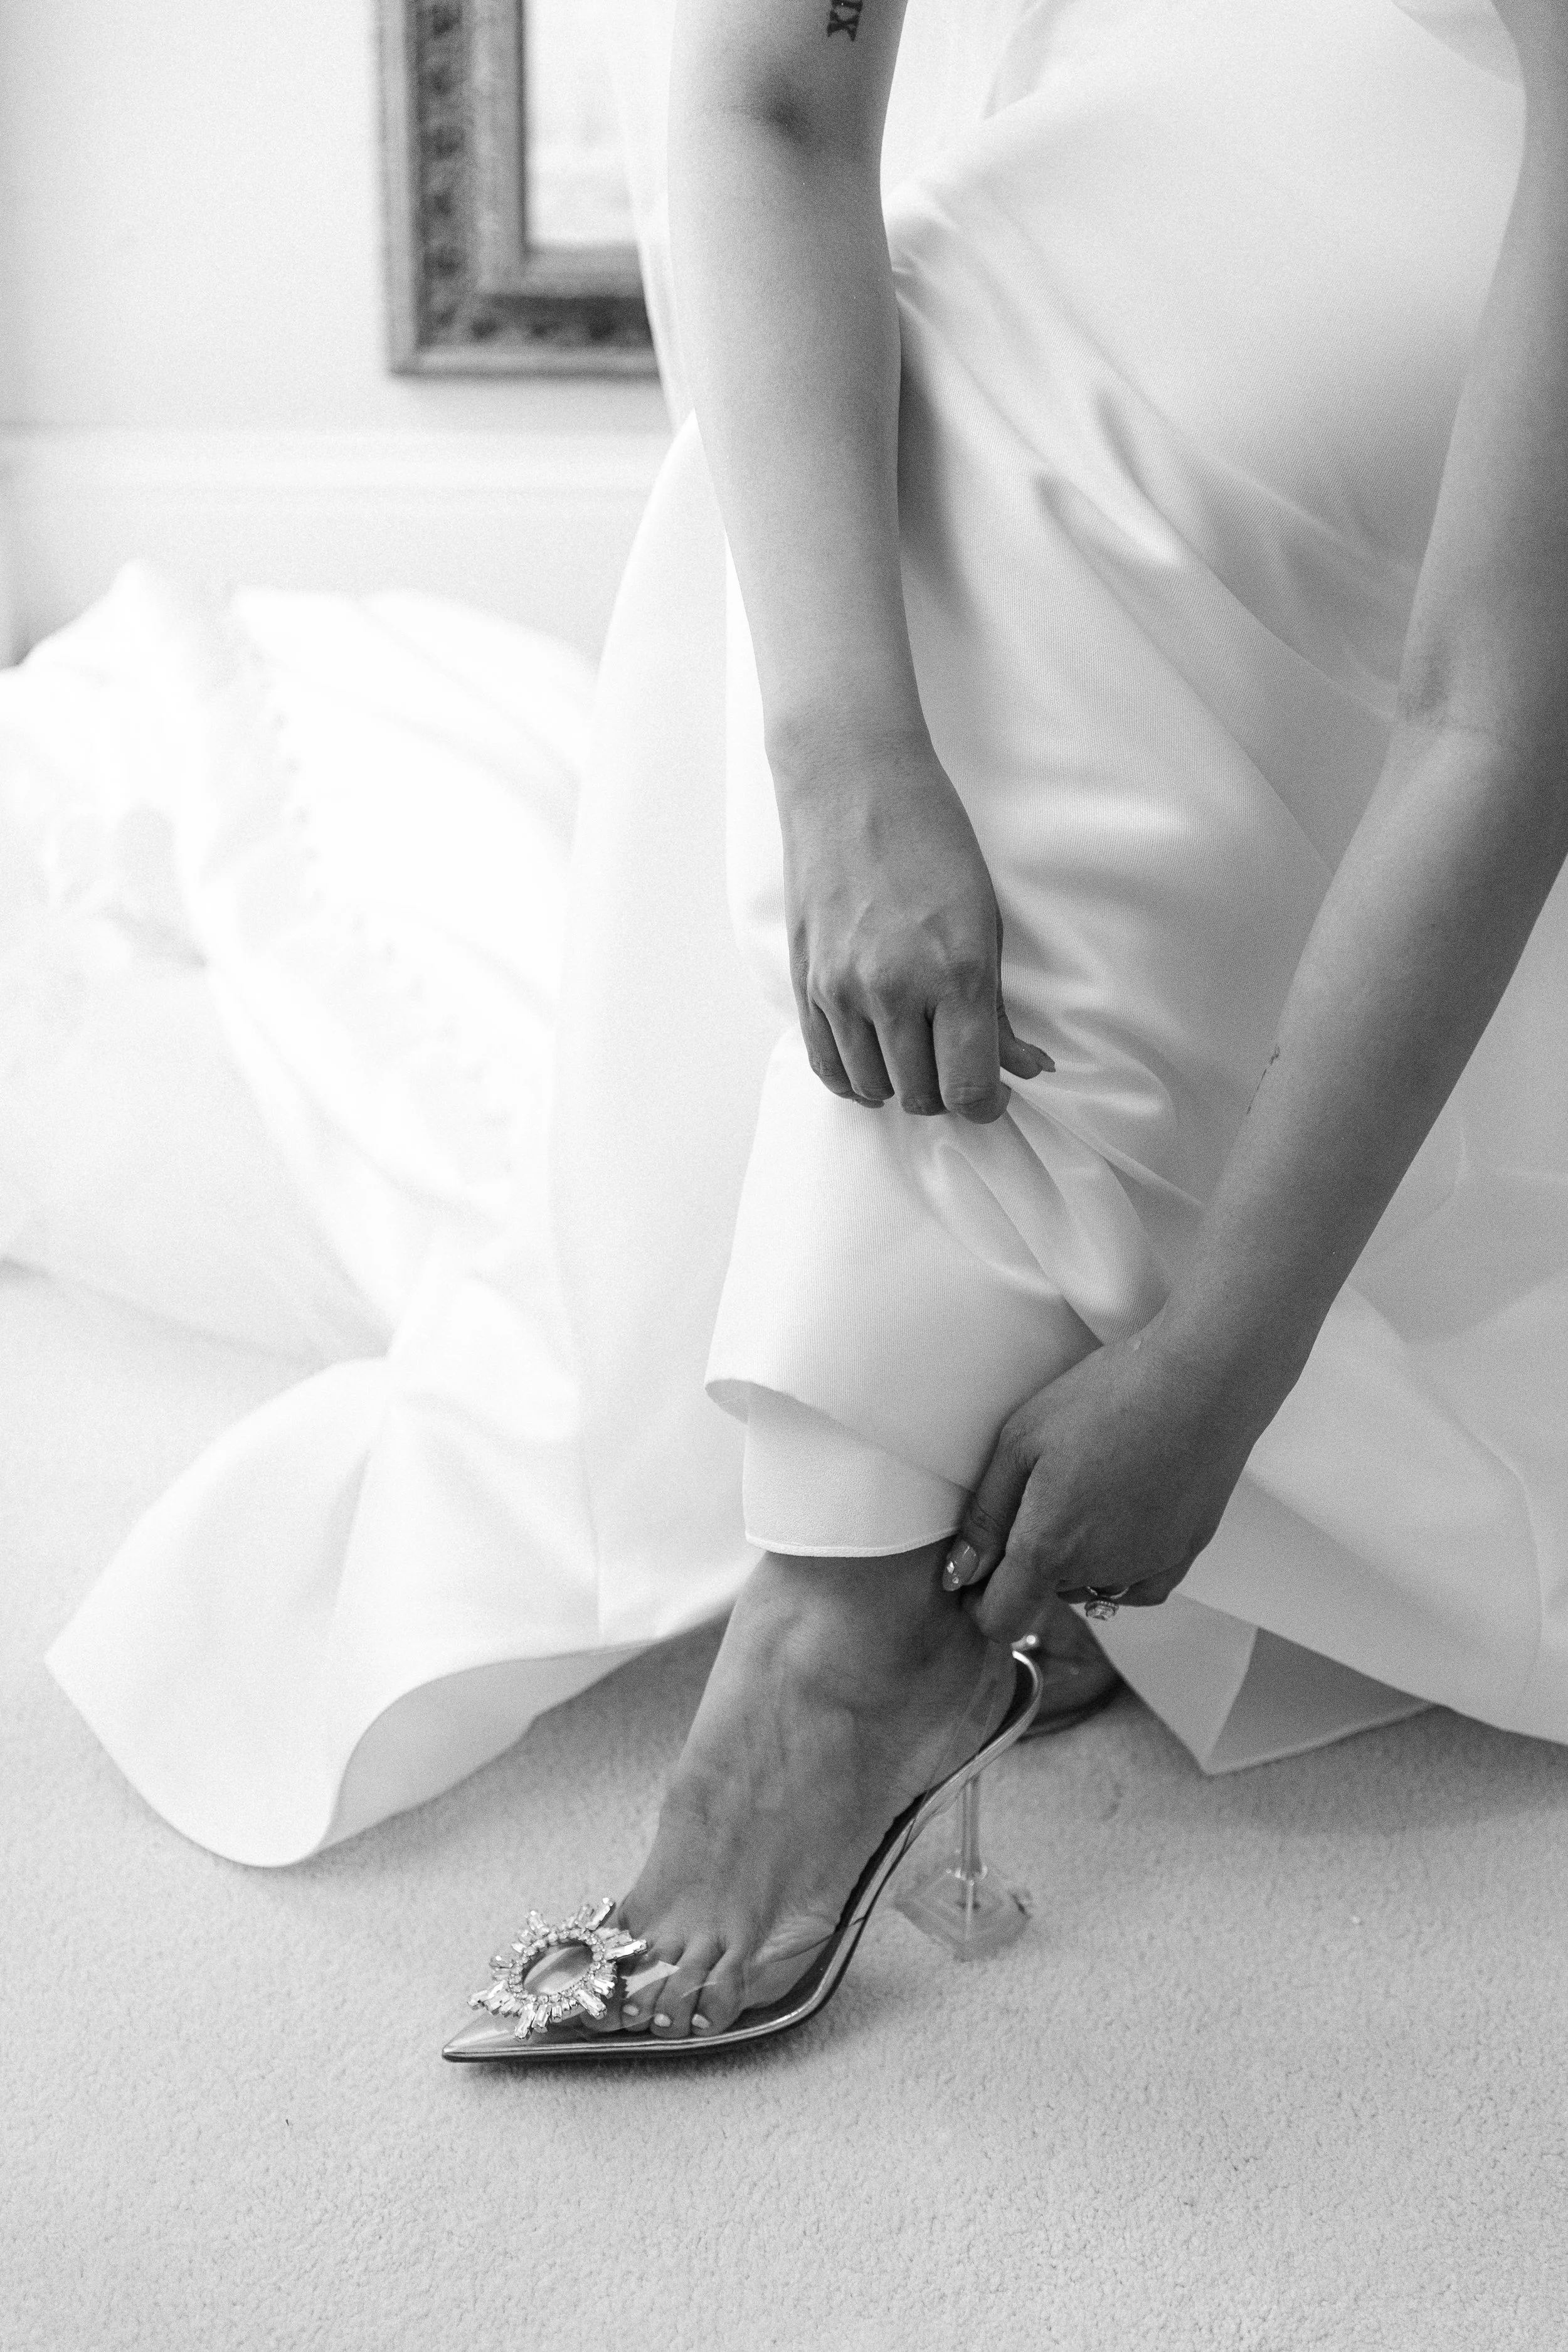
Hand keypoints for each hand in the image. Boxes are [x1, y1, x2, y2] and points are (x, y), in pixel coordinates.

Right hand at [776, 730, 1052, 1119]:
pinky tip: (875, 1063)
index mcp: (955, 973)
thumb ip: (998, 1006)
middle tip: (957, 1066)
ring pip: (873, 1087)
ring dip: (900, 1086)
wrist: (852, 783)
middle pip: (921, 1095)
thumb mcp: (985, 921)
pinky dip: (855, 1079)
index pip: (967, 1088)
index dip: (986, 1104)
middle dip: (947, 1093)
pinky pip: (827, 1065)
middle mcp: (893, 991)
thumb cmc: (931, 840)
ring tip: (917, 1059)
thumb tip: (1025, 1068)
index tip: (993, 1092)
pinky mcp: (805, 983)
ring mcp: (841, 990)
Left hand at [940, 1316, 1263, 1641]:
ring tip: (1089, 1489)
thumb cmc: (1105, 1397)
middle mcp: (1099, 1571)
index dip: (982, 1602)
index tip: (982, 1570)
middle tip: (1045, 1492)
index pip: (1002, 1619)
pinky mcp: (1186, 1554)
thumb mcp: (1021, 1440)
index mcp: (1050, 1546)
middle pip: (1047, 1594)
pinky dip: (1124, 1563)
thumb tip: (960, 1573)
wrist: (1202, 1381)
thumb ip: (985, 1516)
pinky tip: (1124, 1516)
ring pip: (1093, 1586)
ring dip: (1079, 1561)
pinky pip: (1140, 1584)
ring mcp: (1147, 1567)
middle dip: (1033, 1560)